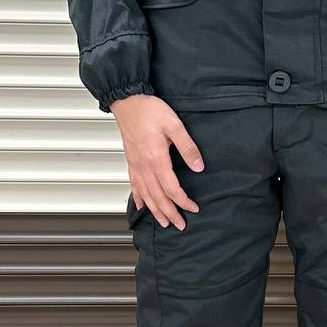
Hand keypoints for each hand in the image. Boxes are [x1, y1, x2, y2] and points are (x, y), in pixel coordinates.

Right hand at [110, 94, 203, 230]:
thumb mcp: (175, 125)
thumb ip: (187, 147)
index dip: (183, 201)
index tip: (193, 208)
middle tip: (179, 225)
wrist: (127, 101)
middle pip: (158, 197)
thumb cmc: (149, 110)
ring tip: (163, 222)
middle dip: (170, 213)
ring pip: (145, 195)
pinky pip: (134, 184)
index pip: (172, 189)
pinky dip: (138, 198)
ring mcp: (135, 165)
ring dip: (155, 211)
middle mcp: (144, 166)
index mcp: (156, 159)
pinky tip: (142, 205)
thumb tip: (198, 166)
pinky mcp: (131, 161)